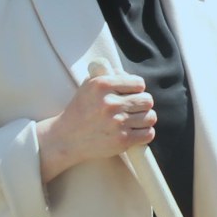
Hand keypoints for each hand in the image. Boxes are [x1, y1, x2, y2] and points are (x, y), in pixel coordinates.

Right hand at [38, 72, 155, 179]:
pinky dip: (144, 133)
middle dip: (142, 104)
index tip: (131, 95)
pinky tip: (134, 132)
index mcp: (102, 85)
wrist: (66, 138)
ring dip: (144, 119)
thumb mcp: (89, 86)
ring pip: (150, 117)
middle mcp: (110, 103)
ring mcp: (117, 122)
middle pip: (147, 100)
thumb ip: (109, 75)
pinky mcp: (122, 140)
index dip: (137, 89)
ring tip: (134, 120)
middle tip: (133, 109)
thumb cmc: (81, 110)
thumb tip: (130, 75)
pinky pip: (148, 133)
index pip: (139, 83)